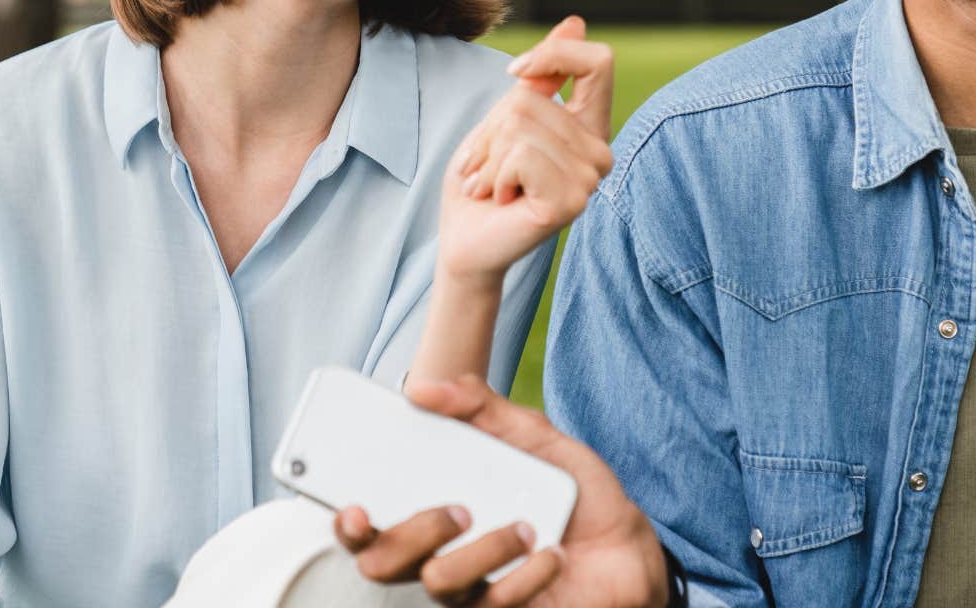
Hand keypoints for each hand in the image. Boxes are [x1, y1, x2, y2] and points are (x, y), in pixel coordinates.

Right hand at [333, 375, 667, 607]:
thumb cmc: (572, 492)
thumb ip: (481, 407)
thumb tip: (423, 390)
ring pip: (440, 583)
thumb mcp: (533, 436)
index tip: (356, 504)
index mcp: (434, 506)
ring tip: (527, 527)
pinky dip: (526, 574)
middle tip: (457, 509)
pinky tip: (553, 554)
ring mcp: (471, 588)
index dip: (346, 522)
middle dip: (412, 534)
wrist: (628, 545)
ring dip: (484, 549)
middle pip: (383, 563)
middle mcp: (441, 552)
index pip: (368, 524)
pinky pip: (494, 602)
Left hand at [440, 17, 614, 287]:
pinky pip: (521, 156)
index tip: (514, 73)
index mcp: (590, 127)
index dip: (553, 54)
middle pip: (532, 96)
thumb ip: (541, 77)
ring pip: (521, 124)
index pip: (598, 61)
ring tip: (494, 185)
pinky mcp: (569, 203)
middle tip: (491, 167)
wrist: (464, 242)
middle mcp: (599, 153)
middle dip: (492, 129)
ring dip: (489, 156)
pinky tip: (502, 199)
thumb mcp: (506, 118)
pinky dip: (494, 174)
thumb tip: (575, 22)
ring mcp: (589, 180)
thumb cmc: (483, 181)